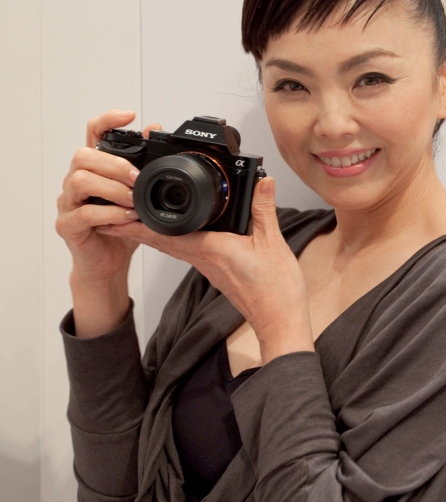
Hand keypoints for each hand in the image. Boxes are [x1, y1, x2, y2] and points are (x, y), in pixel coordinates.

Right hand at [56, 110, 160, 336]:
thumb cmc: (121, 225)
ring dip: (111, 188)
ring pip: (79, 180)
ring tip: (133, 200)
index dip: (107, 120)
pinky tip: (127, 218)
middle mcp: (76, 181)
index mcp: (94, 168)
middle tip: (138, 178)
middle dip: (114, 163)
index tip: (129, 115)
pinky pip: (84, 213)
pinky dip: (109, 214)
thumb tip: (154, 130)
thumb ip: (144, 164)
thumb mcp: (139, 194)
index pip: (92, 133)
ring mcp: (68, 202)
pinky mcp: (67, 225)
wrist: (108, 262)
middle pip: (82, 155)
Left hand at [101, 177, 314, 362]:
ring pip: (170, 247)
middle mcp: (203, 259)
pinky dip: (172, 240)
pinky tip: (173, 233)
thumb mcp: (273, 242)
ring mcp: (207, 268)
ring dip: (150, 234)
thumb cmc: (275, 288)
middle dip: (134, 227)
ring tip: (131, 219)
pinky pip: (185, 252)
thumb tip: (262, 181)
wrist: (278, 319)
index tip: (118, 211)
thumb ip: (264, 209)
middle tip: (111, 212)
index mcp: (212, 249)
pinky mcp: (215, 272)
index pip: (166, 234)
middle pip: (159, 241)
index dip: (139, 223)